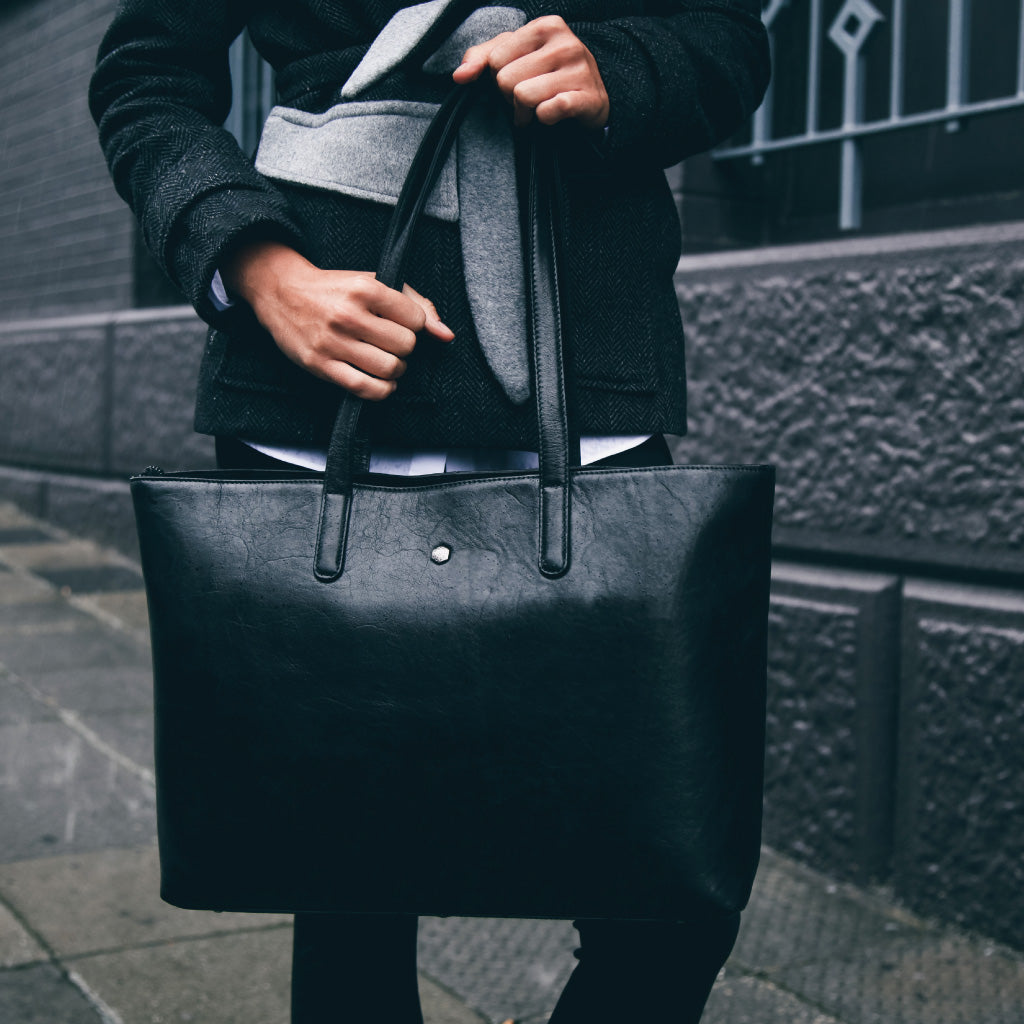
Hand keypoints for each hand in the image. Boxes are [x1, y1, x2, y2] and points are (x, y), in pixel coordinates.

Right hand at [221, 242, 453, 400]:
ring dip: (395, 370)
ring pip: (389, 369)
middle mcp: (349, 315)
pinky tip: (381, 381)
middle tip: (391, 343)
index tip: (401, 324)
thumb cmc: (335, 289)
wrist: (282, 293)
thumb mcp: (374, 283)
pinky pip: (365, 389)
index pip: (415, 320)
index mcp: (365, 288)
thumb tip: (446, 335)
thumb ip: (416, 304)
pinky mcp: (321, 365)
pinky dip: (382, 390)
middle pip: (405, 346)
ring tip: (386, 361)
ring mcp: (334, 342)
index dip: (414, 325)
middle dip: (404, 348)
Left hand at [452, 15, 609, 130]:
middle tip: (526, 99)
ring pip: (523, 97)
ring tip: (535, 111)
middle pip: (506, 80)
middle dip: (511, 97)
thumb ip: (483, 58)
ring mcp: (579, 69)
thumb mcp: (517, 56)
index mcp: (545, 26)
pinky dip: (544, 119)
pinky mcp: (587, 98)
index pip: (496, 59)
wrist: (594, 96)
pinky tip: (551, 116)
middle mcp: (565, 43)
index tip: (517, 81)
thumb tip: (459, 75)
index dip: (499, 78)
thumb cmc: (550, 74)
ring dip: (525, 112)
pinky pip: (549, 111)